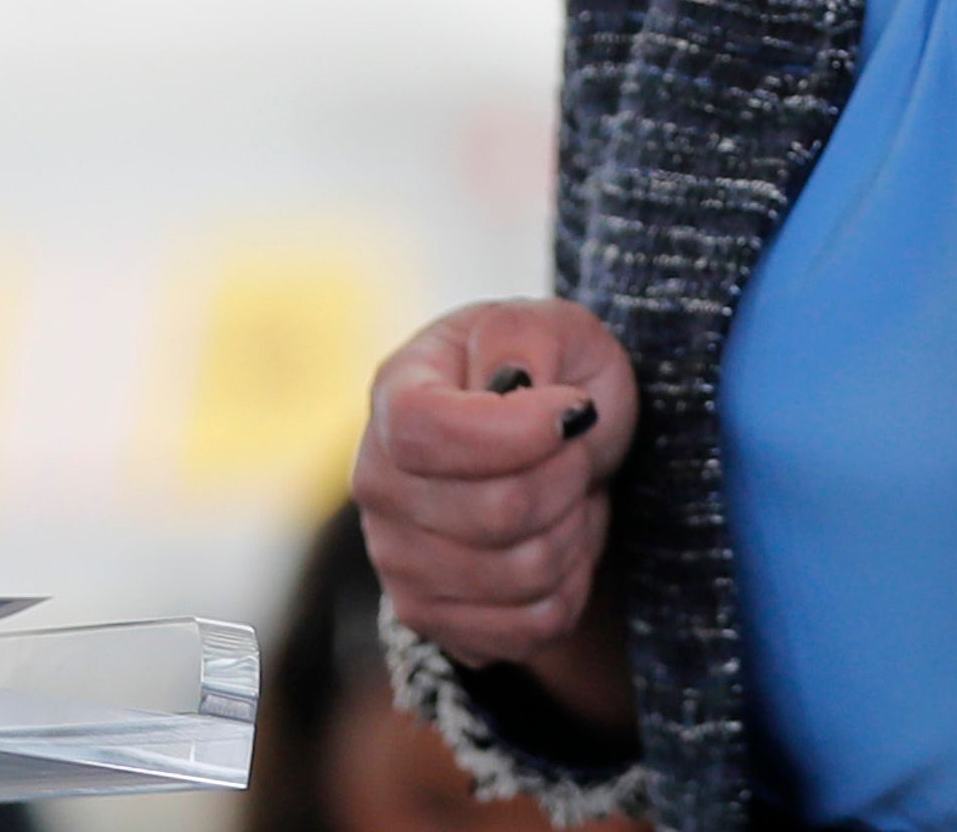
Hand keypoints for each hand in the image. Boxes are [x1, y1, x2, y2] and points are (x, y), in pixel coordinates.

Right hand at [353, 299, 639, 688]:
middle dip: (569, 479)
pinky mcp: (430, 618)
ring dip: (575, 532)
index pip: (424, 430)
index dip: (508, 433)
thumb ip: (525, 337)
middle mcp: (377, 481)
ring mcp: (396, 559)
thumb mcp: (555, 327)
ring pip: (523, 574)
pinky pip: (530, 629)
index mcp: (396, 392)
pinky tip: (558, 543)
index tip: (574, 413)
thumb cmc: (551, 375)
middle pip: (495, 511)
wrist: (552, 448)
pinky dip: (571, 586)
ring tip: (569, 495)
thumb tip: (514, 383)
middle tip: (579, 451)